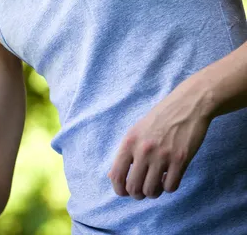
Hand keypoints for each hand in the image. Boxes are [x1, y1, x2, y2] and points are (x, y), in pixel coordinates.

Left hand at [107, 77, 211, 199]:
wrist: (187, 105)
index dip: (119, 190)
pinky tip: (170, 176)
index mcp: (130, 141)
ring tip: (157, 183)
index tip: (125, 192)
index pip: (117, 175)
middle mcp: (143, 150)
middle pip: (134, 188)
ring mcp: (162, 156)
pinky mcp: (180, 160)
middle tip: (143, 190)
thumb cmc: (161, 118)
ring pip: (152, 191)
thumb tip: (113, 177)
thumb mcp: (137, 130)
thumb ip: (126, 152)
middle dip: (137, 194)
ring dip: (154, 192)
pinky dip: (169, 186)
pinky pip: (170, 187)